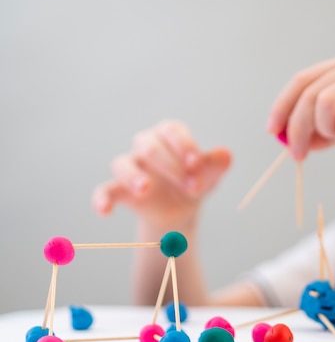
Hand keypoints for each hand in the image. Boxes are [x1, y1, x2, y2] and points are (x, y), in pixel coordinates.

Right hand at [92, 120, 231, 229]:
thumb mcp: (209, 175)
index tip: (197, 163)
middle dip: (171, 166)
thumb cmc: (195, 181)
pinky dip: (101, 199)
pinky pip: (104, 190)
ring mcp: (131, 167)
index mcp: (169, 135)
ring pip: (122, 163)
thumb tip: (227, 155)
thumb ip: (215, 165)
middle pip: (149, 147)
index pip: (172, 130)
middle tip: (192, 186)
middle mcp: (146, 146)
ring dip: (133, 176)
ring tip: (146, 189)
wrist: (182, 209)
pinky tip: (105, 211)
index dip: (184, 145)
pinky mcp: (120, 190)